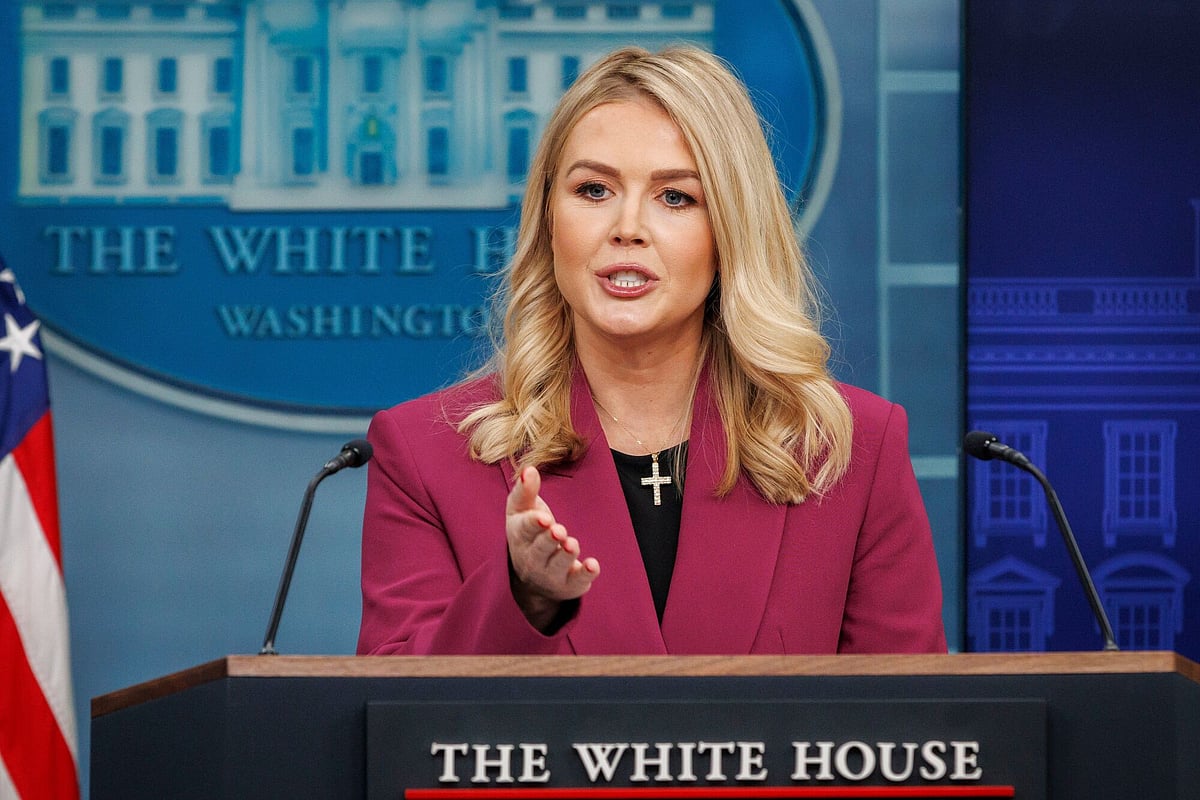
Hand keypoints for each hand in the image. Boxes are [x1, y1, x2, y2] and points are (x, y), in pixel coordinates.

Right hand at [506, 465, 599, 629]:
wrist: (530, 579)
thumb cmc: (528, 535)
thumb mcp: (521, 512)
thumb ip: (525, 490)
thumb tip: (529, 469)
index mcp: (521, 537)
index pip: (525, 530)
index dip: (534, 524)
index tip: (543, 518)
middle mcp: (533, 558)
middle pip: (540, 549)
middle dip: (549, 540)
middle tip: (558, 530)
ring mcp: (551, 573)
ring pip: (558, 566)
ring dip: (565, 555)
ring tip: (572, 544)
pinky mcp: (570, 584)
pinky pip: (578, 582)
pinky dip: (585, 575)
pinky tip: (593, 565)